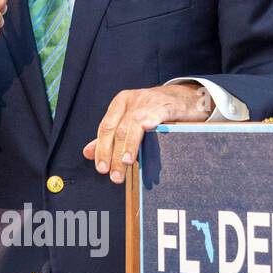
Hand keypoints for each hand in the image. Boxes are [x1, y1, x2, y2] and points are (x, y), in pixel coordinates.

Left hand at [83, 82, 213, 182]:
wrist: (185, 97)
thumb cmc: (155, 111)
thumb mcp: (130, 120)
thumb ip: (110, 137)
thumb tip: (88, 153)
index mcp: (119, 104)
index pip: (105, 128)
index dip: (101, 149)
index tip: (101, 169)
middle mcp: (132, 101)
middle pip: (117, 130)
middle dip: (113, 154)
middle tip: (114, 175)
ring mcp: (148, 102)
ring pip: (133, 126)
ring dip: (129, 147)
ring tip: (126, 163)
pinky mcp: (166, 105)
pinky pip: (155, 114)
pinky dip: (150, 122)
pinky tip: (147, 130)